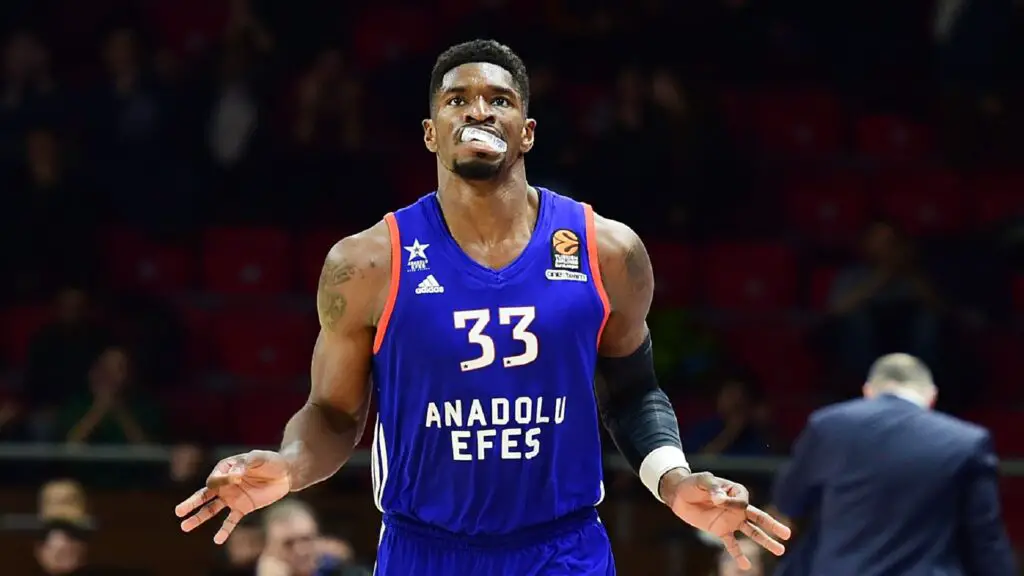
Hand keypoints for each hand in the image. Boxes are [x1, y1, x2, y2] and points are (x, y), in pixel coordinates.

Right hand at [175, 450, 290, 543]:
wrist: (286, 473)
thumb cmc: (271, 461)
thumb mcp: (260, 457)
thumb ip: (247, 463)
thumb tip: (235, 475)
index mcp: (226, 468)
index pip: (215, 479)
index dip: (224, 480)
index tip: (239, 477)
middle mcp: (225, 484)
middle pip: (204, 495)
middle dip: (191, 503)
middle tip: (178, 511)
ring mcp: (232, 497)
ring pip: (211, 509)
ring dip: (198, 517)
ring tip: (185, 526)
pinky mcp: (242, 508)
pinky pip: (231, 521)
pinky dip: (224, 530)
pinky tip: (217, 540)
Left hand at [661, 470, 789, 569]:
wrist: (680, 495)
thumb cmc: (693, 484)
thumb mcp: (702, 480)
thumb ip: (713, 488)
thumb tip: (719, 499)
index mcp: (736, 491)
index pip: (743, 501)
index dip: (732, 502)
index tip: (715, 498)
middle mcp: (737, 507)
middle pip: (759, 518)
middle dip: (773, 525)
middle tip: (788, 534)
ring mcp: (731, 520)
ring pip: (752, 532)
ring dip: (765, 541)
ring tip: (780, 550)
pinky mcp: (721, 530)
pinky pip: (732, 544)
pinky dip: (738, 554)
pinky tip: (745, 565)